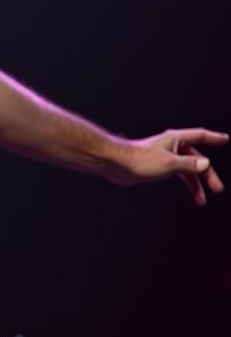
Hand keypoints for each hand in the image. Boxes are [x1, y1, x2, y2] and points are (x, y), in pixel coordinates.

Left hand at [113, 127, 227, 205]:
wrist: (117, 165)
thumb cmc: (140, 159)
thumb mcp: (169, 163)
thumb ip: (189, 164)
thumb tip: (206, 164)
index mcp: (175, 139)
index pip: (200, 136)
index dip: (213, 137)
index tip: (225, 139)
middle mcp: (172, 146)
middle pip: (197, 158)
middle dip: (208, 174)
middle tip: (217, 189)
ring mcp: (166, 156)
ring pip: (188, 169)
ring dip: (196, 184)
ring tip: (201, 200)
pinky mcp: (159, 166)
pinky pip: (179, 174)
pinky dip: (186, 184)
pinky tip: (190, 194)